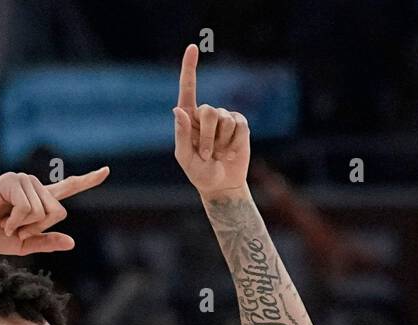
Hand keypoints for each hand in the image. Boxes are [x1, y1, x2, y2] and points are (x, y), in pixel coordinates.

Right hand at [0, 167, 108, 255]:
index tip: (106, 171)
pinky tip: (3, 218)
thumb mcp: (24, 245)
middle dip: (36, 228)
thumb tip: (72, 242)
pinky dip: (15, 220)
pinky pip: (27, 207)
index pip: (69, 187)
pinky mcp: (12, 180)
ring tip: (6, 222)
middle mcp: (35, 185)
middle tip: (14, 227)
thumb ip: (47, 242)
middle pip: (57, 212)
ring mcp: (23, 180)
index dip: (88, 180)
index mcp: (40, 199)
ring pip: (42, 211)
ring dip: (23, 225)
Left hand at [172, 44, 249, 198]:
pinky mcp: (240, 125)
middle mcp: (206, 115)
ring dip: (220, 142)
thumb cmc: (199, 172)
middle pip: (209, 111)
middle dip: (206, 136)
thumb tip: (177, 109)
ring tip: (217, 154)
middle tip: (205, 154)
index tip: (192, 47)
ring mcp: (225, 118)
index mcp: (189, 119)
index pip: (188, 89)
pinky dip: (233, 142)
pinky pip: (238, 126)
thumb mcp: (184, 157)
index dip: (189, 68)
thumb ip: (180, 134)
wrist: (222, 184)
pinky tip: (230, 152)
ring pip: (224, 120)